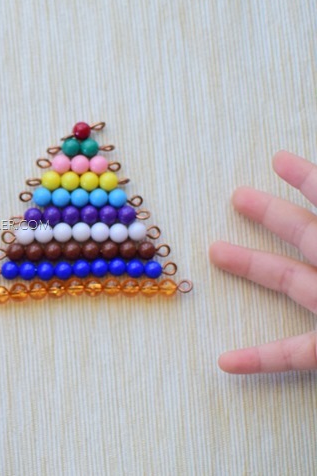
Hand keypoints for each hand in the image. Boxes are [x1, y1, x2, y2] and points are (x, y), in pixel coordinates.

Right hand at [210, 150, 316, 373]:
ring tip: (215, 251)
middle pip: (305, 233)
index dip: (306, 178)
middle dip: (271, 213)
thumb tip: (316, 181)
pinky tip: (228, 362)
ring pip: (291, 282)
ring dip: (251, 267)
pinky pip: (294, 353)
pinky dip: (261, 358)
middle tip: (239, 196)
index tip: (278, 159)